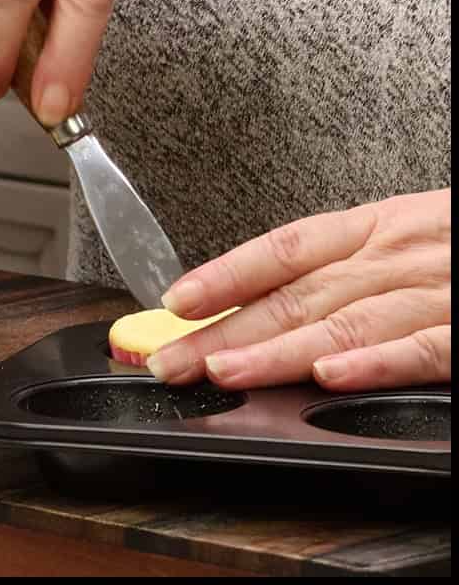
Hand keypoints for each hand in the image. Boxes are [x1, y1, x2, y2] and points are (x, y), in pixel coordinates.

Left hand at [151, 188, 451, 390]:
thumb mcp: (402, 235)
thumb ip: (343, 266)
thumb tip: (265, 300)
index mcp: (374, 227)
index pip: (283, 247)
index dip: (225, 273)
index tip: (175, 301)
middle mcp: (396, 256)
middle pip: (296, 295)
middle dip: (225, 331)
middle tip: (171, 359)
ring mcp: (437, 293)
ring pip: (344, 325)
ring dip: (276, 352)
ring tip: (224, 372)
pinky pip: (424, 349)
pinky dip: (374, 363)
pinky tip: (330, 377)